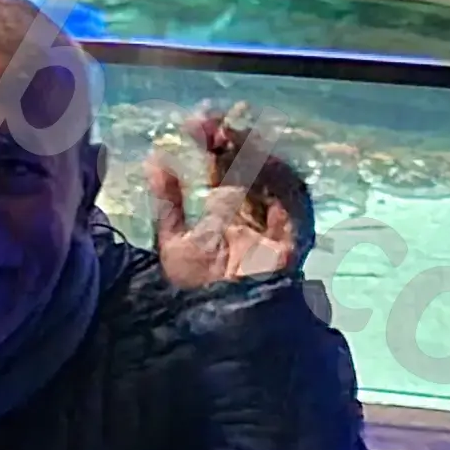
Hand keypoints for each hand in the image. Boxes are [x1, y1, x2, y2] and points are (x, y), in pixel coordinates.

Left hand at [147, 103, 312, 287]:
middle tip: (212, 119)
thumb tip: (156, 160)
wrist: (215, 329)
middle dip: (234, 138)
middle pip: (252, 165)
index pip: (224, 165)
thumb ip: (168, 202)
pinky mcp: (292, 242)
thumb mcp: (173, 242)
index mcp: (226, 212)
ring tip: (231, 135)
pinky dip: (279, 179)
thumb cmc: (197, 292)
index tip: (194, 122)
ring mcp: (273, 226)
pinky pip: (293, 203)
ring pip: (274, 177)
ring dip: (255, 152)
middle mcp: (252, 213)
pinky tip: (259, 162)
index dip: (212, 141)